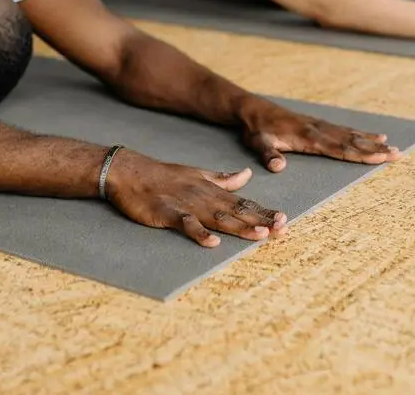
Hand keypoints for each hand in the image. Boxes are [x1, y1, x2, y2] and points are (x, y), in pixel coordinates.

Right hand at [103, 147, 288, 246]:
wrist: (130, 171)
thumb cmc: (163, 176)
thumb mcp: (198, 174)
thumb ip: (223, 178)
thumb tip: (247, 175)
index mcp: (211, 190)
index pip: (243, 202)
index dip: (263, 211)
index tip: (284, 220)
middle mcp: (204, 197)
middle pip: (236, 211)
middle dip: (259, 220)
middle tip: (282, 228)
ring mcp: (186, 204)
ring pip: (217, 217)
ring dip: (239, 226)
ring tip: (259, 234)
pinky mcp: (167, 213)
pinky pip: (185, 224)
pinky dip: (199, 233)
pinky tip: (212, 242)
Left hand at [239, 100, 401, 171]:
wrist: (253, 109)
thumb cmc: (256, 129)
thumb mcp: (258, 143)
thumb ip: (269, 154)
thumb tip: (278, 166)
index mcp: (308, 137)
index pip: (340, 149)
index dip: (361, 154)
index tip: (380, 157)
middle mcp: (319, 130)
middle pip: (353, 142)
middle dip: (376, 149)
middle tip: (398, 154)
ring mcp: (321, 126)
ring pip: (352, 135)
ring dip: (373, 142)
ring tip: (394, 147)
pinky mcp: (319, 124)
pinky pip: (345, 130)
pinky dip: (362, 134)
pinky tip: (374, 136)